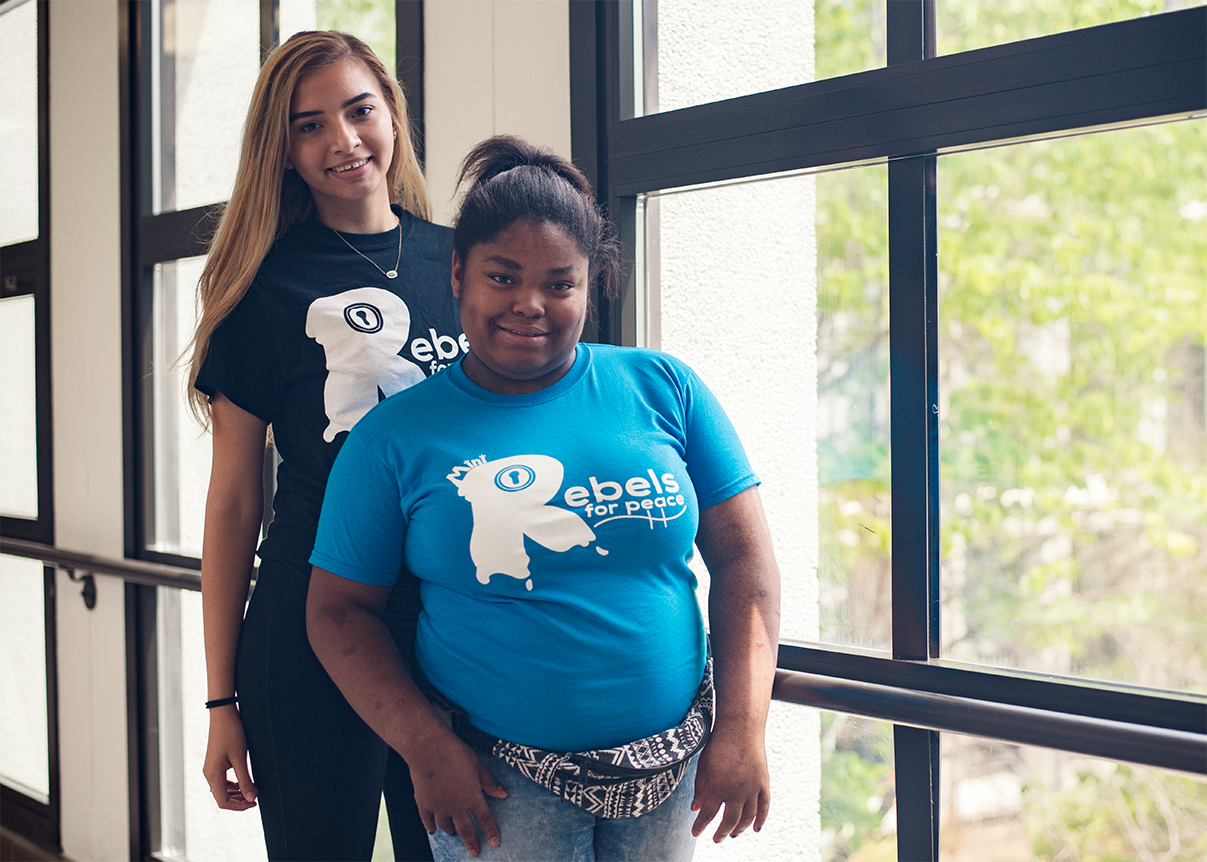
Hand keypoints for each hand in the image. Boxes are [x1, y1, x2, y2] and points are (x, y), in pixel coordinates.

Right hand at [202, 706, 257, 810]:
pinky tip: (245, 781)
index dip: (239, 806)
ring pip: (222, 789)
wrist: (224, 715)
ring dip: (237, 793)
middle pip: (222, 797)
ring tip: (252, 790)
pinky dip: (234, 784)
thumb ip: (245, 780)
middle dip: (239, 801)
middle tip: (255, 798)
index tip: (254, 802)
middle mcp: (209, 774)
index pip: (223, 802)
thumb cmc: (231, 734)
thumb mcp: (240, 758)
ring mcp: (211, 768)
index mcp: (213, 775)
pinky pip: (223, 780)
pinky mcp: (215, 763)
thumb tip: (251, 798)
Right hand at [409, 730, 507, 857]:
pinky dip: (431, 827)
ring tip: (454, 833)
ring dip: (452, 831)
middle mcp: (456, 806)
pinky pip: (427, 821)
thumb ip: (489, 782)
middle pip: (466, 829)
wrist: (429, 749)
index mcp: (472, 796)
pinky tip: (433, 830)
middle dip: (472, 842)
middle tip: (475, 852)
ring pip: (446, 826)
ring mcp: (439, 806)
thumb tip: (503, 793)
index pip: (484, 818)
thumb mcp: (478, 765)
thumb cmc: (454, 753)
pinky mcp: (424, 803)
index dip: (490, 831)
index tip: (494, 842)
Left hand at [690, 725, 770, 841]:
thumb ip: (699, 789)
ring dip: (739, 829)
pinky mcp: (763, 783)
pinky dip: (761, 820)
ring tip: (732, 834)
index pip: (708, 814)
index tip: (695, 833)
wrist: (740, 727)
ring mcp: (752, 788)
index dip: (700, 826)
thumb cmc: (718, 745)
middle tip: (716, 839)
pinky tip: (755, 828)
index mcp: (718, 787)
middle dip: (720, 832)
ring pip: (747, 817)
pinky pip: (764, 807)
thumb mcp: (703, 766)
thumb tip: (694, 809)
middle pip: (729, 821)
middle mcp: (737, 791)